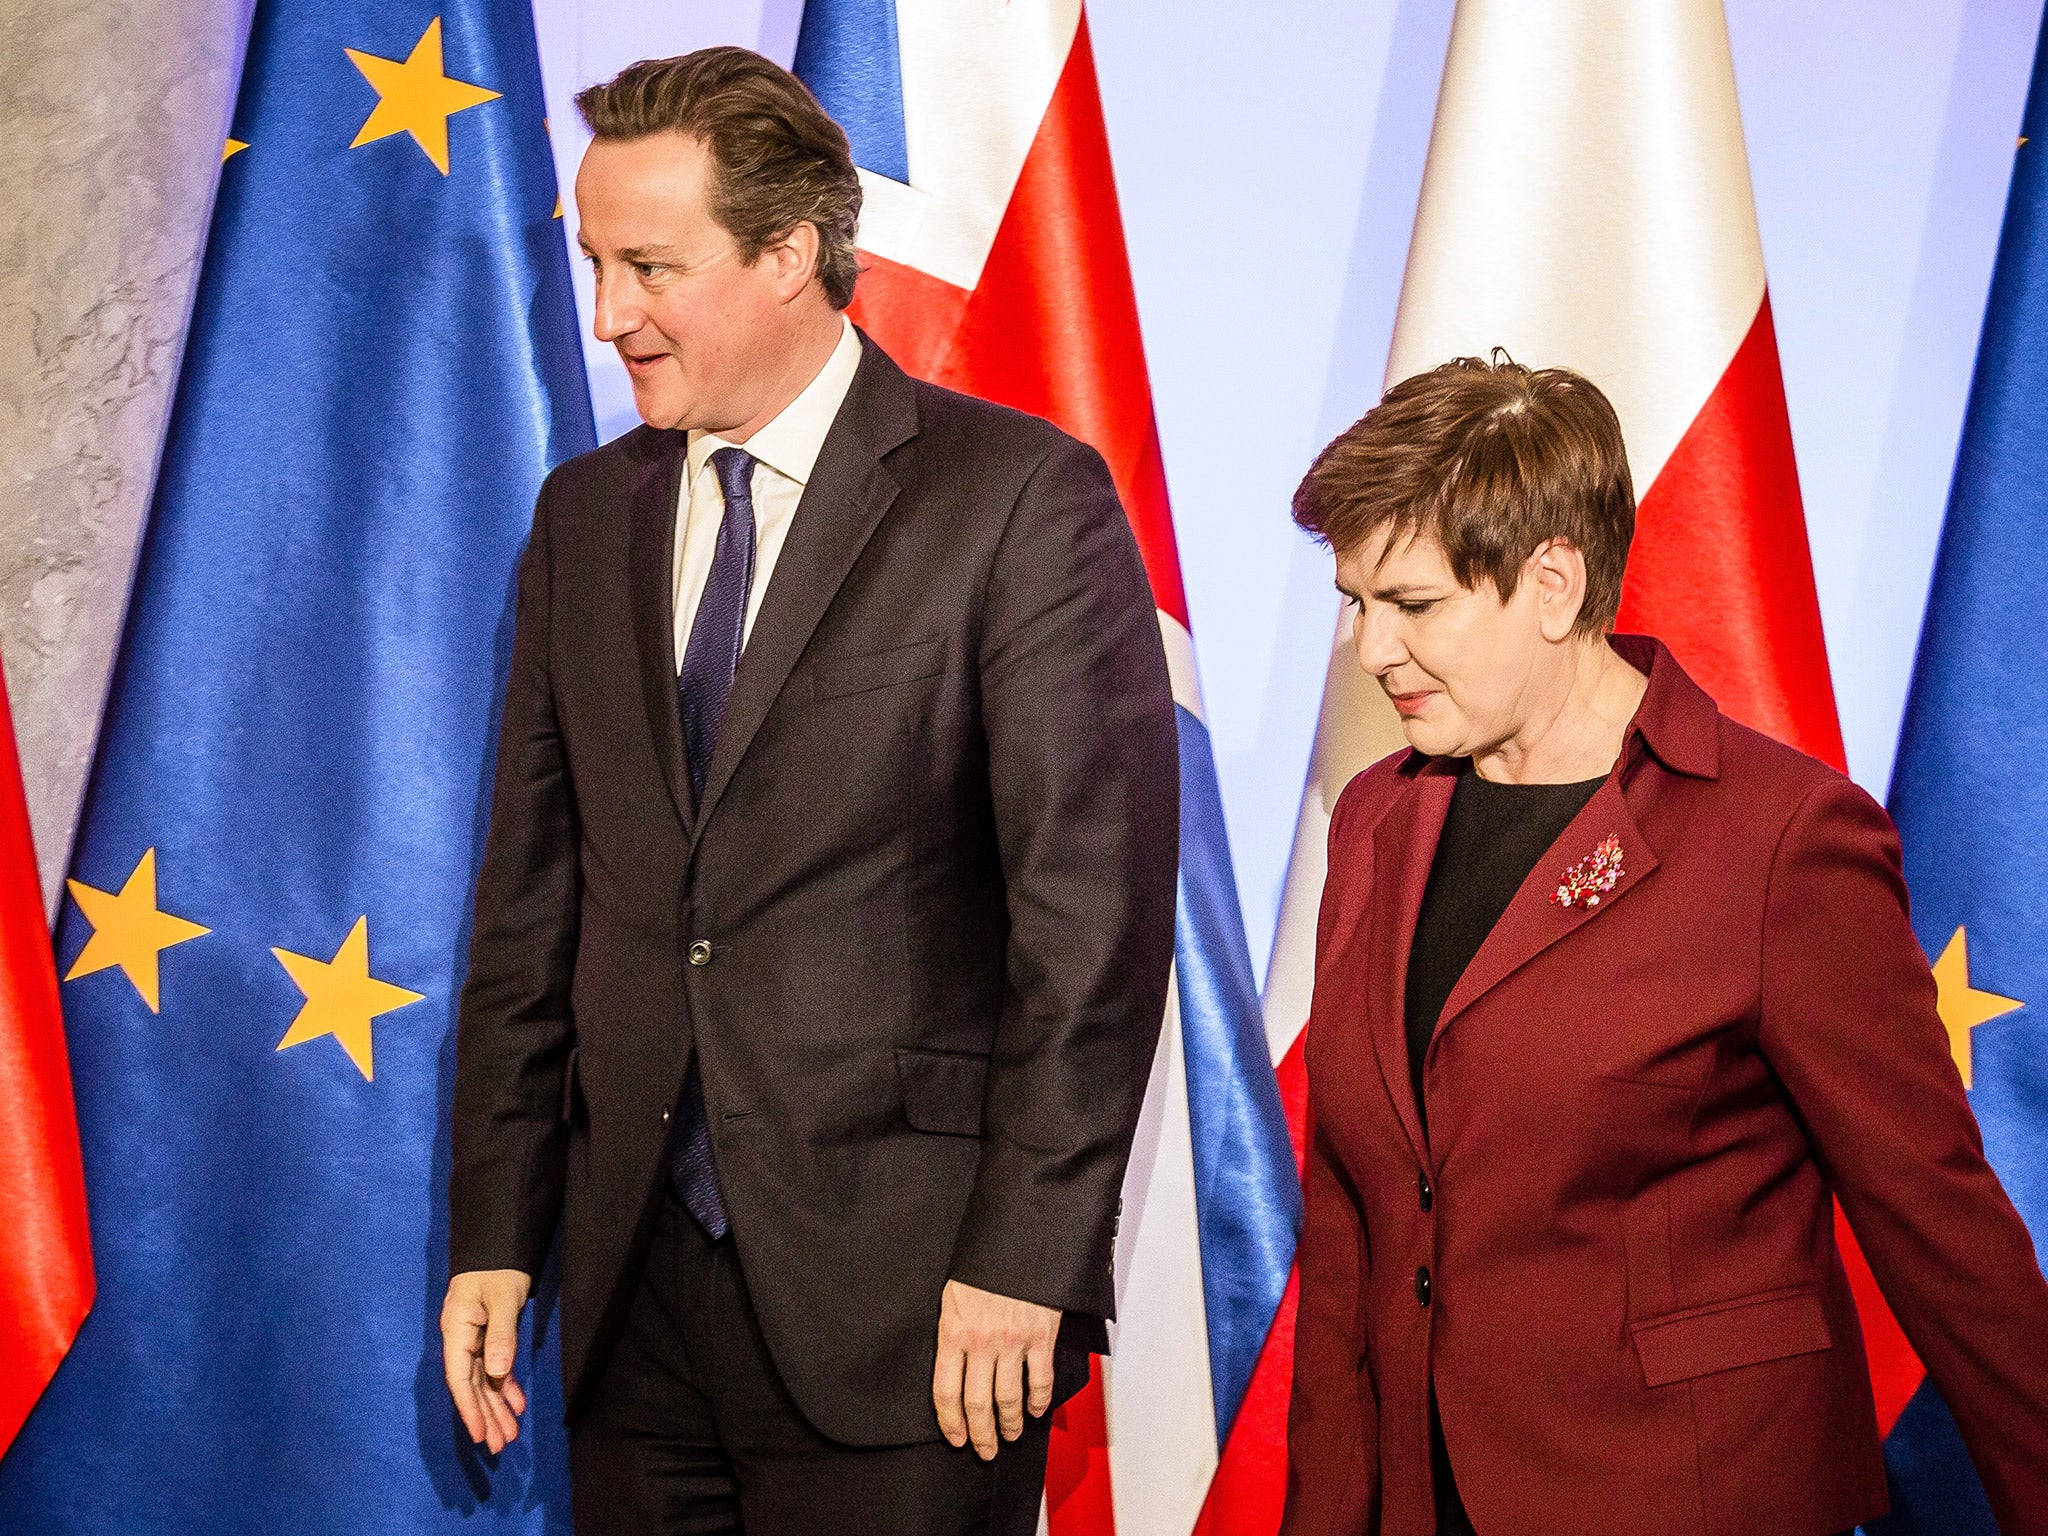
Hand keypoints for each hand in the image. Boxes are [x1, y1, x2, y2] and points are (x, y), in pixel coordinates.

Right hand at [440, 1268, 531, 1453]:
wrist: (499, 1245)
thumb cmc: (497, 1268)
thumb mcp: (501, 1297)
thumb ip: (500, 1334)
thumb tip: (497, 1371)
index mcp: (456, 1331)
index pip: (460, 1378)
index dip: (470, 1408)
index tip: (479, 1434)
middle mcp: (462, 1340)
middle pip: (472, 1385)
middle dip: (486, 1416)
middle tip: (500, 1446)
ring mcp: (474, 1339)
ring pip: (484, 1381)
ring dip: (497, 1407)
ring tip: (509, 1435)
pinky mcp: (489, 1337)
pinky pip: (495, 1368)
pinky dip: (506, 1386)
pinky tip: (517, 1405)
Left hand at [931, 1279, 1061, 1459]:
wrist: (1019, 1238)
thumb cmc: (984, 1263)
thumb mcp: (953, 1294)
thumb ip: (953, 1330)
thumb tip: (953, 1363)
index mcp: (953, 1331)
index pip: (945, 1392)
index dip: (950, 1422)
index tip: (956, 1438)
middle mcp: (981, 1341)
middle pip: (977, 1404)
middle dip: (981, 1434)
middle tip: (985, 1450)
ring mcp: (1012, 1341)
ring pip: (1009, 1398)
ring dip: (1010, 1423)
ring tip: (1011, 1434)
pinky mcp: (1041, 1336)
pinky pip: (1040, 1379)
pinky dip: (1040, 1400)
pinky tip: (1037, 1410)